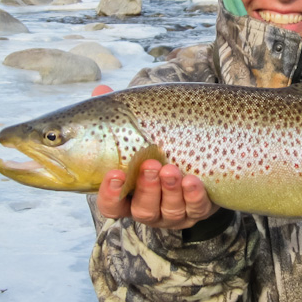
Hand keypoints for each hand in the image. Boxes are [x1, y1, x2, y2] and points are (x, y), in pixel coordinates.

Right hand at [91, 84, 218, 227]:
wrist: (200, 155)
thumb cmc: (157, 145)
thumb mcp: (137, 132)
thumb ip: (118, 116)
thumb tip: (101, 88)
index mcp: (127, 195)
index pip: (110, 205)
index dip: (111, 193)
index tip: (116, 173)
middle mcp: (148, 208)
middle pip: (143, 210)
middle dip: (147, 188)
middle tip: (151, 165)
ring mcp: (174, 213)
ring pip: (170, 211)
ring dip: (170, 191)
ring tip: (172, 168)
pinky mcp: (199, 210)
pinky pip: (198, 209)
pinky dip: (195, 196)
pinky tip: (193, 181)